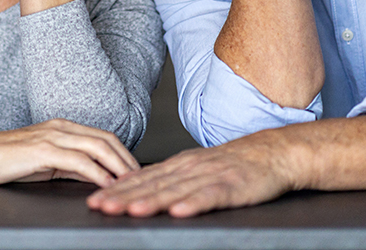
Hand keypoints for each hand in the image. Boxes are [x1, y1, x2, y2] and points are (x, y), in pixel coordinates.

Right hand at [0, 116, 137, 187]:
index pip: (104, 136)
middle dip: (128, 160)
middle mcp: (62, 127)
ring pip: (98, 147)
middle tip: (143, 180)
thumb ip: (68, 165)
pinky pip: (79, 161)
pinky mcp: (43, 150)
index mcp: (63, 127)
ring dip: (119, 166)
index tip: (136, 172)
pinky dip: (97, 173)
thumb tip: (95, 177)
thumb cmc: (5, 159)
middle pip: (107, 139)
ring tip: (132, 183)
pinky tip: (106, 185)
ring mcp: (53, 136)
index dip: (123, 153)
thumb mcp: (44, 161)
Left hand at [86, 133, 293, 217]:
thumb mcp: (196, 168)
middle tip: (100, 206)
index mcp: (179, 165)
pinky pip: (210, 196)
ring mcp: (210, 176)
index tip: (95, 199)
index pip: (142, 178)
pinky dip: (193, 203)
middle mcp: (190, 168)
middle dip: (123, 196)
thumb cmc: (233, 164)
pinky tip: (179, 211)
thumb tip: (138, 191)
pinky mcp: (232, 186)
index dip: (117, 189)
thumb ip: (169, 179)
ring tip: (130, 210)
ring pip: (175, 190)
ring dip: (151, 201)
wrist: (271, 153)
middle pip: (152, 185)